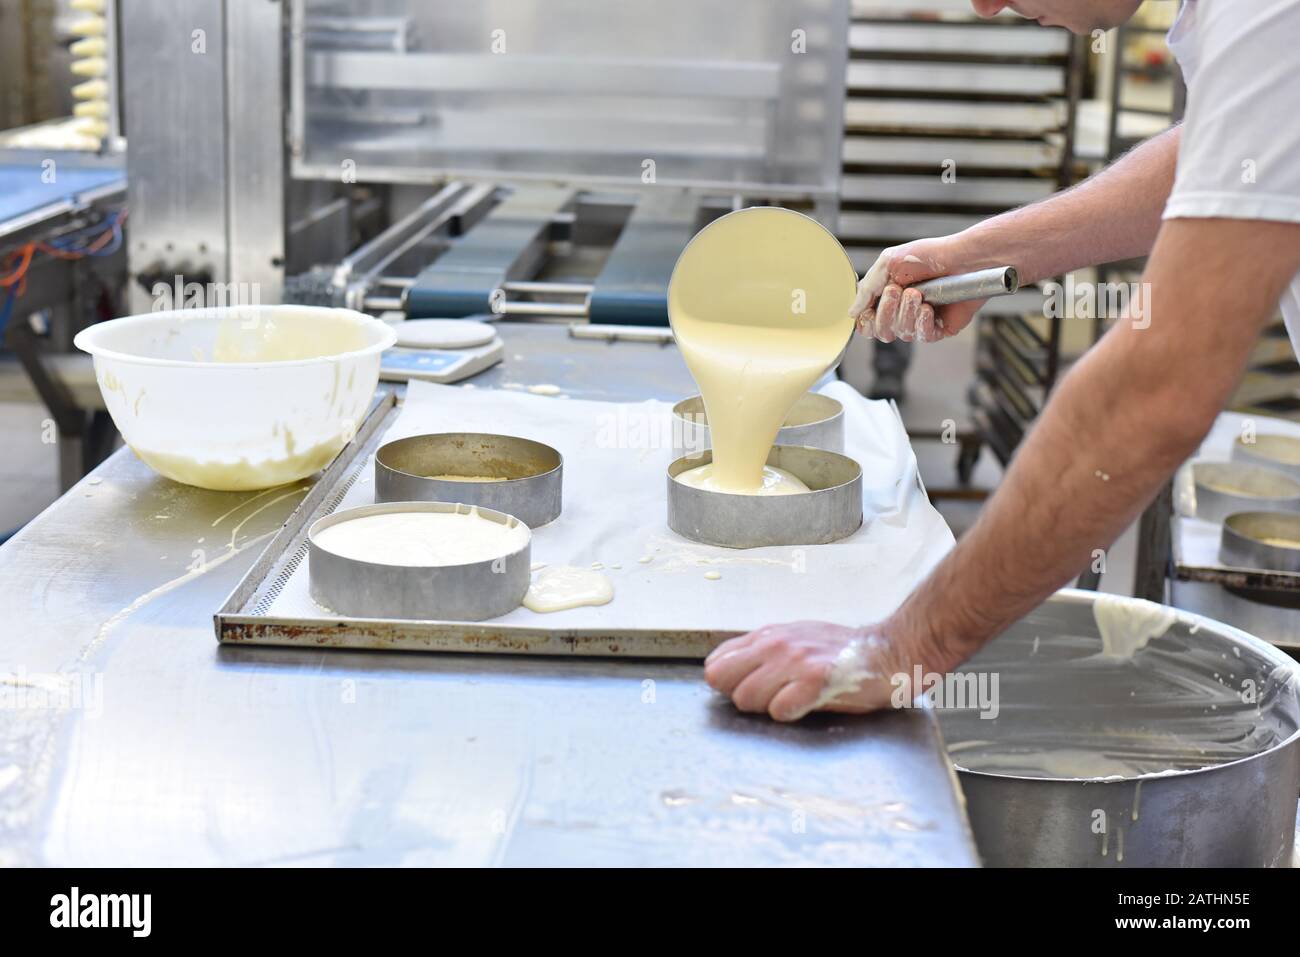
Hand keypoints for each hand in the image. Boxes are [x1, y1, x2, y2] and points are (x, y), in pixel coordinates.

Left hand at [703, 621, 905, 721]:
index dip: (727, 682)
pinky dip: (789, 714)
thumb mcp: (796, 638)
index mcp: (768, 635)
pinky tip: (808, 706)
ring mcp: (795, 661)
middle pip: (723, 682)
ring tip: (795, 700)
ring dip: (766, 707)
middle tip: (772, 698)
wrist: (890, 650)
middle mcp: (776, 644)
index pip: (716, 663)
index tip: (748, 689)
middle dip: (740, 696)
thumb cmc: (842, 650)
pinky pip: (779, 710)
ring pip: (747, 698)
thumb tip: (727, 672)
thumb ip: (763, 651)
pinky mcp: (815, 681)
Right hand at [850, 236, 987, 343]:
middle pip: (881, 332)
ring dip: (906, 312)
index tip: (871, 307)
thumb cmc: (928, 256)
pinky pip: (922, 336)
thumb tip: (852, 313)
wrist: (960, 259)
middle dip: (886, 312)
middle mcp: (902, 312)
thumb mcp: (888, 264)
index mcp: (886, 297)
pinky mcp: (939, 328)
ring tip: (917, 293)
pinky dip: (922, 322)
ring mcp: (920, 321)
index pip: (867, 323)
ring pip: (901, 334)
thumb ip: (867, 289)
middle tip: (897, 291)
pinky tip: (929, 307)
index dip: (867, 320)